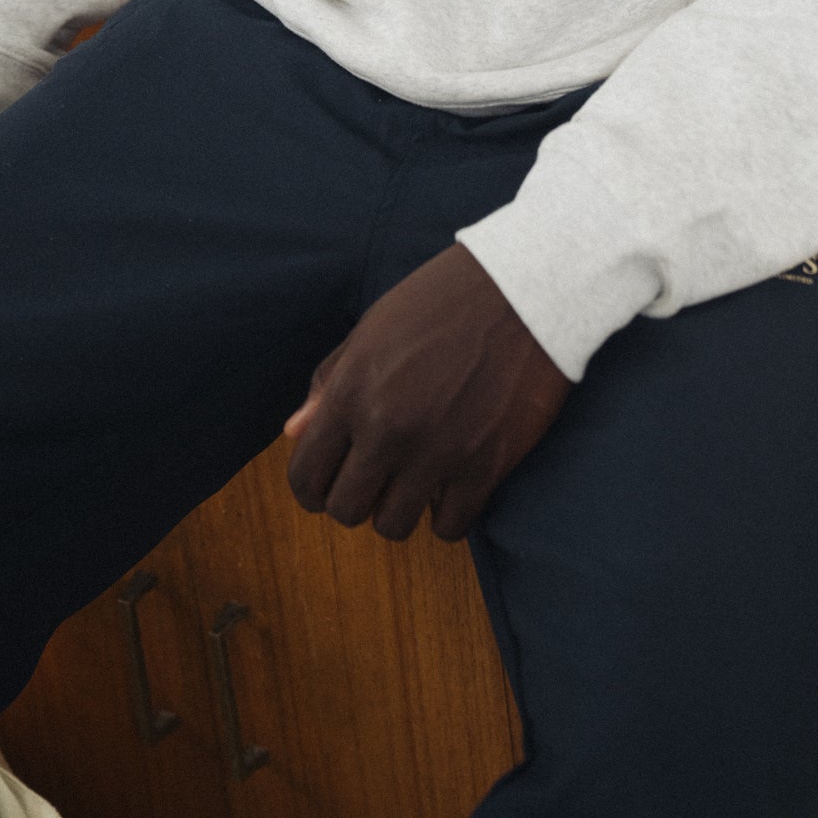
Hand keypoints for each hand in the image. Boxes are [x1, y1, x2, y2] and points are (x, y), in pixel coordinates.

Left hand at [282, 242, 571, 542]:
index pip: (306, 476)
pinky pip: (449, 528)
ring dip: (398, 509)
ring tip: (413, 480)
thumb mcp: (372, 329)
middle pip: (345, 510)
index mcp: (352, 390)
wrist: (523, 290)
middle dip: (353, 499)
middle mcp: (387, 428)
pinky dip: (446, 514)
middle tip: (374, 478)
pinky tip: (451, 484)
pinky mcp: (485, 467)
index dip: (312, 487)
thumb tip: (294, 432)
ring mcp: (436, 451)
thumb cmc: (442, 300)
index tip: (330, 479)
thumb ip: (329, 382)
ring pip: (392, 527)